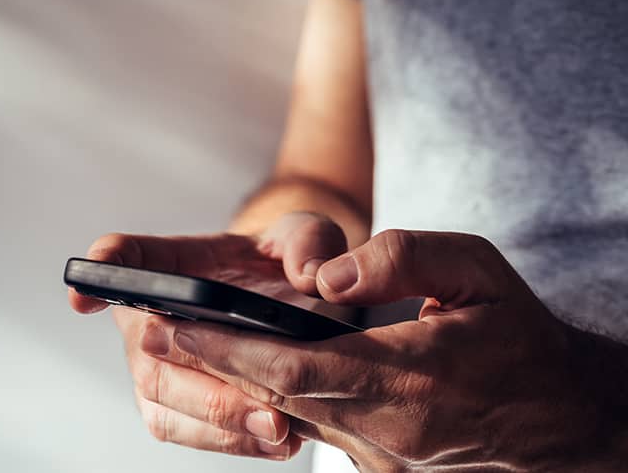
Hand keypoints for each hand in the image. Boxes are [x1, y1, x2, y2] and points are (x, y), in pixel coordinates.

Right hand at [68, 213, 348, 459]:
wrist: (288, 306)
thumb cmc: (282, 262)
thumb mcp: (306, 236)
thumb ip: (310, 242)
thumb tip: (312, 277)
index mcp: (176, 262)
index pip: (130, 257)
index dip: (104, 271)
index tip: (83, 293)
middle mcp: (151, 314)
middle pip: (149, 352)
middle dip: (202, 382)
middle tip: (263, 405)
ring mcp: (156, 363)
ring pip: (163, 400)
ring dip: (218, 421)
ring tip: (277, 430)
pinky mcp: (172, 403)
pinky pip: (182, 431)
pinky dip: (226, 442)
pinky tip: (273, 442)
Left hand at [144, 230, 627, 470]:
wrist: (558, 418)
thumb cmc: (518, 336)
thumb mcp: (479, 271)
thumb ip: (404, 259)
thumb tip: (329, 275)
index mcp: (412, 377)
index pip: (297, 367)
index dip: (230, 348)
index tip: (178, 322)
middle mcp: (387, 427)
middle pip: (276, 395)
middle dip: (211, 363)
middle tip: (154, 330)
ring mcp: (380, 452)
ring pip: (288, 413)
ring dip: (233, 380)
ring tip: (183, 339)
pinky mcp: (378, 460)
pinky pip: (313, 425)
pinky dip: (272, 396)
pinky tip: (245, 366)